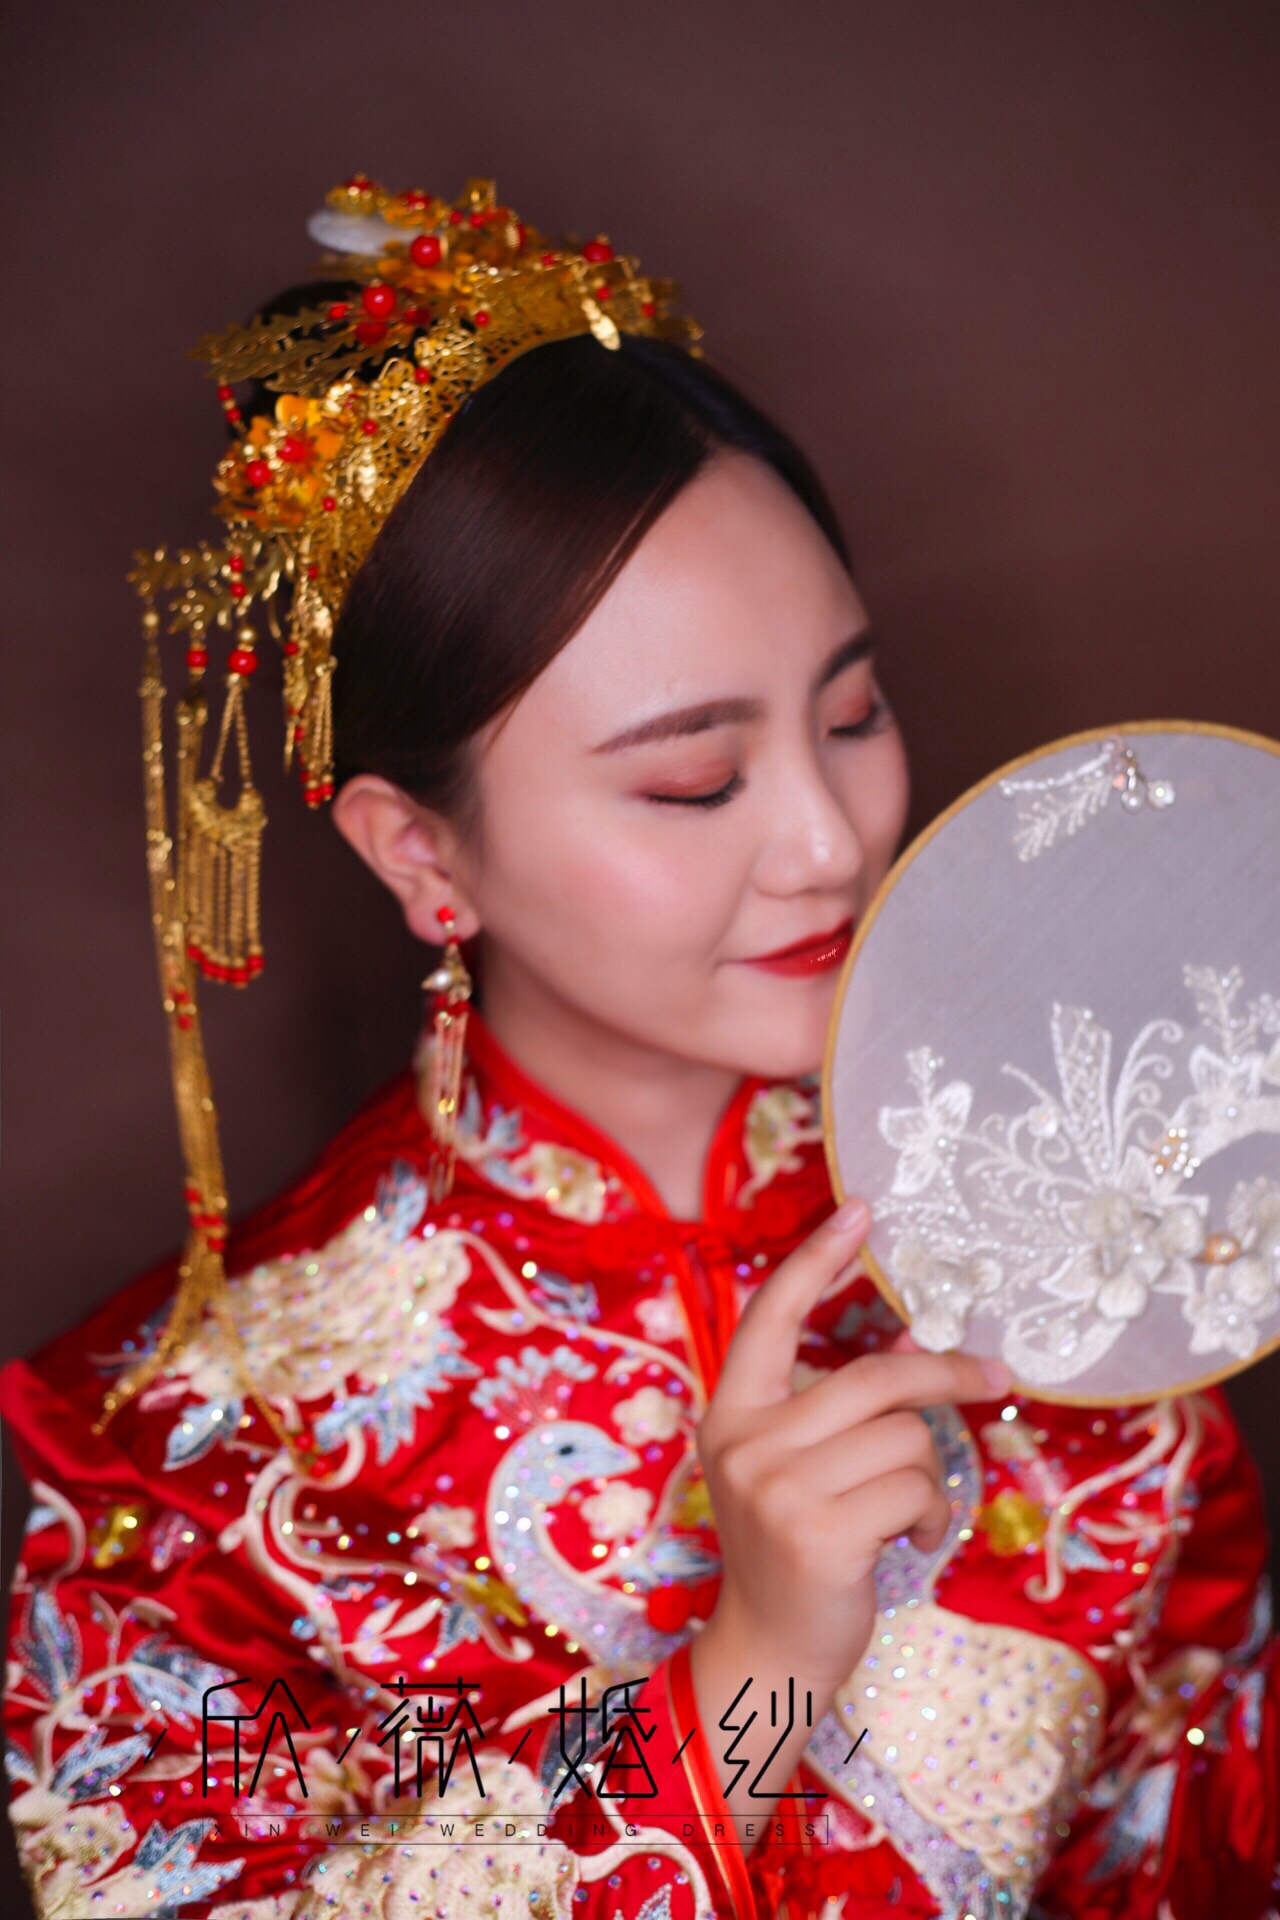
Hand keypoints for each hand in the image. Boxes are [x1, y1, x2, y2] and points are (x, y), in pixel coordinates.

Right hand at [694, 1196, 1012, 1696]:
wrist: (768, 1652)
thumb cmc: (793, 1550)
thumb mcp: (791, 1468)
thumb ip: (828, 1409)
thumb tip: (907, 1347)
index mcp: (730, 1413)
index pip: (771, 1316)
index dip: (817, 1258)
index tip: (862, 1208)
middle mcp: (745, 1441)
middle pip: (875, 1378)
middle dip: (947, 1375)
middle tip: (996, 1376)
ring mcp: (777, 1487)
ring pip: (906, 1438)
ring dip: (927, 1476)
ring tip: (903, 1514)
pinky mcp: (820, 1532)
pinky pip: (917, 1489)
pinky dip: (931, 1515)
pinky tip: (905, 1541)